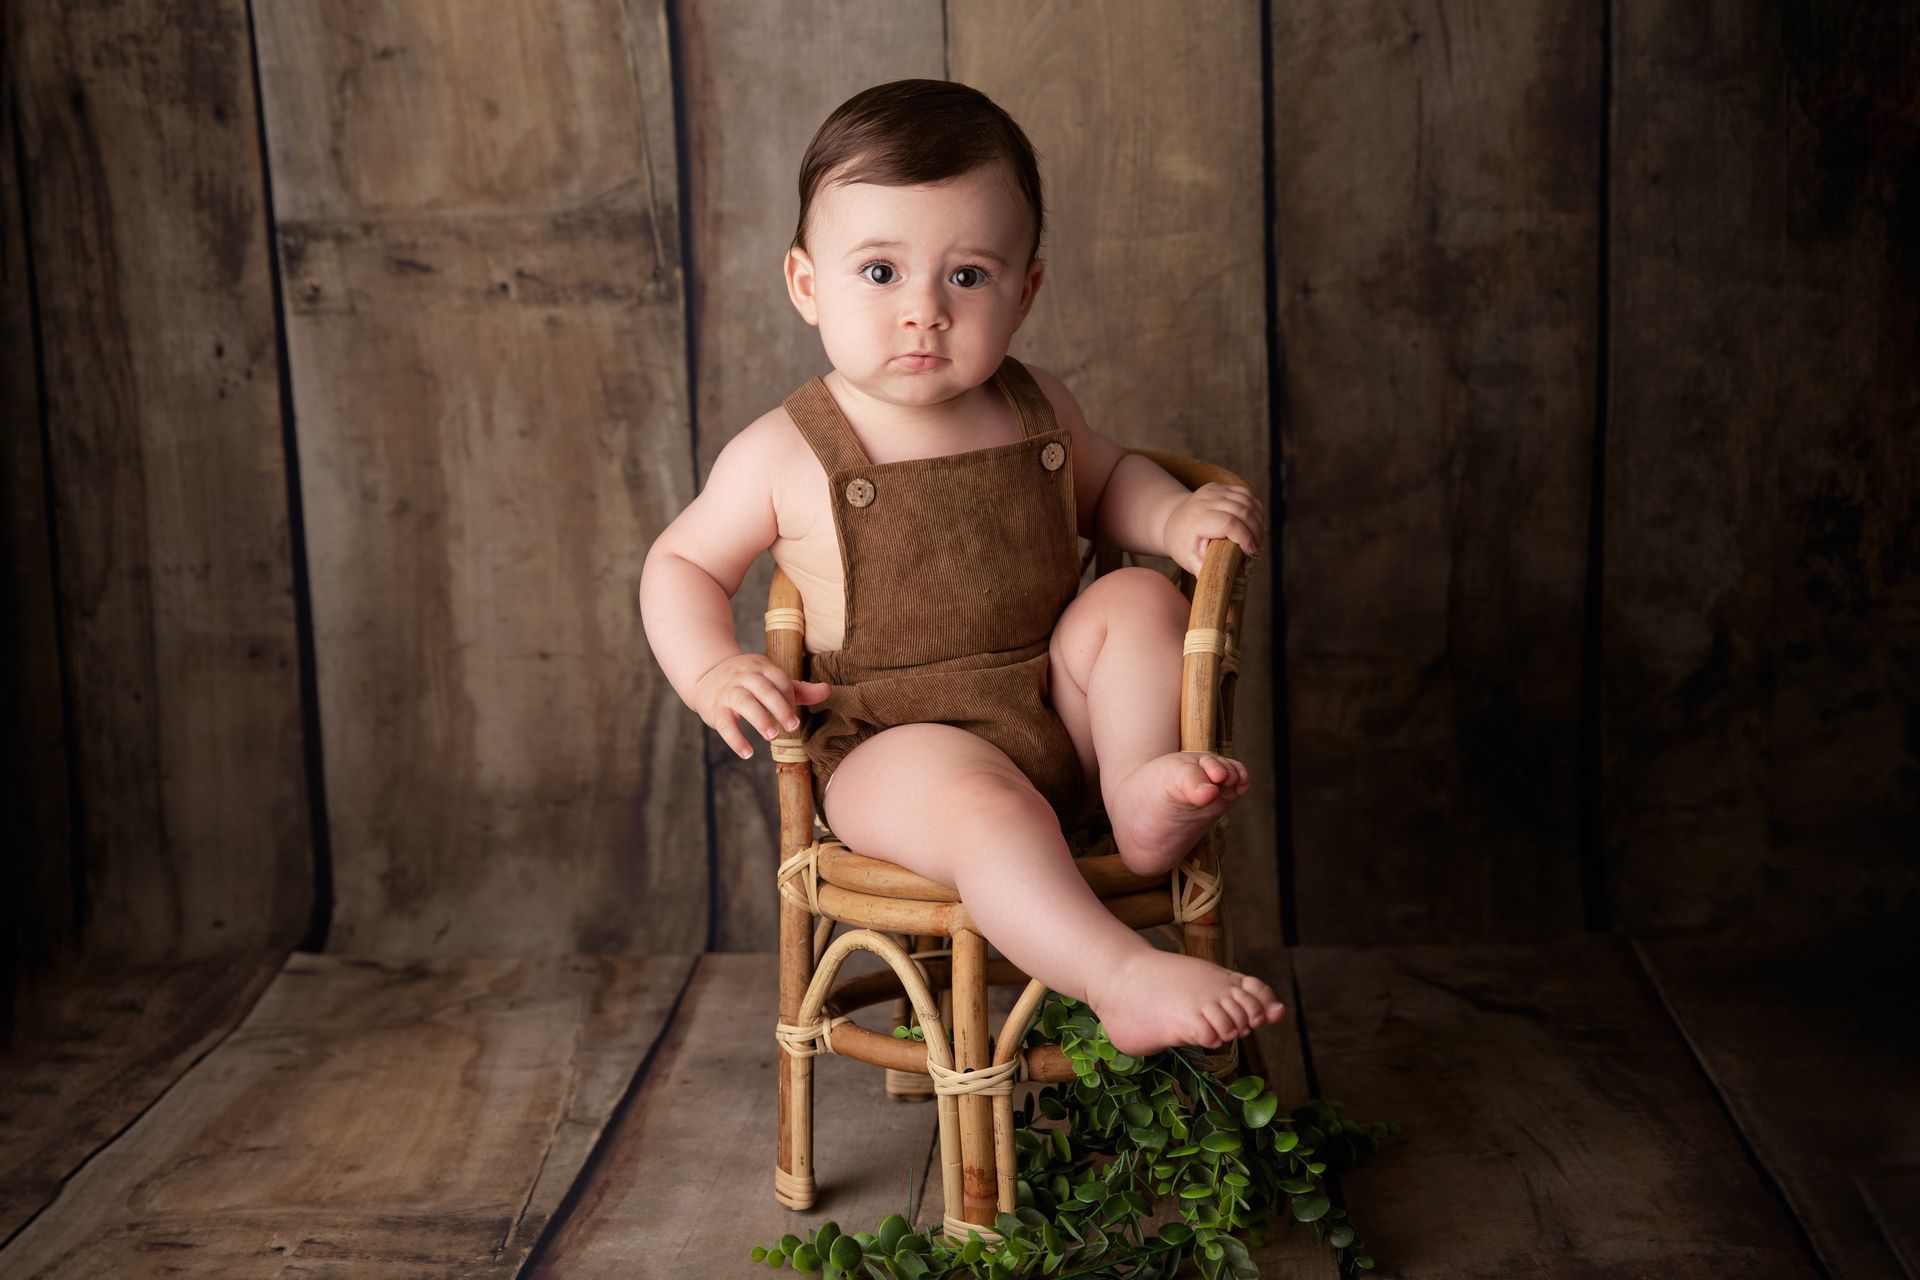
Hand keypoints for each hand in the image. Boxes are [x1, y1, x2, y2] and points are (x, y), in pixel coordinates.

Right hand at [692, 654, 831, 760]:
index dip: (789, 698)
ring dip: (759, 719)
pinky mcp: (715, 709)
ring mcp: (728, 691)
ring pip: (743, 702)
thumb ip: (798, 689)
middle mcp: (744, 676)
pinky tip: (747, 753)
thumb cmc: (748, 682)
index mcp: (761, 667)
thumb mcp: (771, 681)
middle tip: (793, 728)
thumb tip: (827, 690)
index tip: (795, 718)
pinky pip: (724, 723)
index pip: (779, 679)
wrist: (707, 676)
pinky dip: (735, 739)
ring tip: (773, 737)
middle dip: (779, 708)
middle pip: (763, 689)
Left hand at [1163, 483, 1264, 575]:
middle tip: (1257, 549)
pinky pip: (1246, 493)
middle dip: (1255, 531)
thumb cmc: (1182, 544)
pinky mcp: (1220, 487)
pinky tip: (1254, 524)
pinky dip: (1255, 508)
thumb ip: (1205, 571)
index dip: (1245, 536)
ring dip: (1258, 520)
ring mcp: (1213, 490)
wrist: (1172, 520)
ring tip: (1257, 538)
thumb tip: (1220, 586)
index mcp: (1197, 519)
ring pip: (1247, 500)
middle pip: (1242, 510)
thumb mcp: (1189, 561)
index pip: (1228, 522)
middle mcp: (1205, 501)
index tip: (1251, 552)